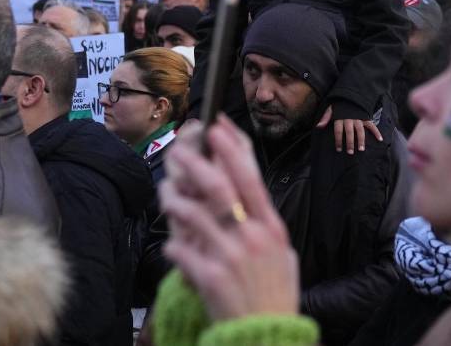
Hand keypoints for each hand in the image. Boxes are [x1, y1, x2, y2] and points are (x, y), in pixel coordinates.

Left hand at [160, 115, 300, 321]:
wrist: (266, 336)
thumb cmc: (275, 295)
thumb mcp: (283, 253)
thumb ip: (265, 224)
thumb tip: (250, 194)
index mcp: (270, 227)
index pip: (249, 178)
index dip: (232, 149)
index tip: (217, 126)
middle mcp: (251, 236)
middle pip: (218, 186)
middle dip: (196, 162)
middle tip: (180, 149)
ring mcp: (229, 256)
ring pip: (192, 213)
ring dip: (174, 200)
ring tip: (168, 196)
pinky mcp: (209, 277)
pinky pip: (180, 250)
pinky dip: (173, 244)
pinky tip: (174, 245)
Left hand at [315, 106, 382, 153]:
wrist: (350, 94)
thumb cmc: (339, 104)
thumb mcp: (331, 109)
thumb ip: (325, 118)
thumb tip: (318, 126)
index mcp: (340, 118)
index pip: (338, 131)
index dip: (338, 140)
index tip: (339, 149)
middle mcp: (349, 119)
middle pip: (349, 132)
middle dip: (350, 143)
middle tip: (350, 152)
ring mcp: (358, 118)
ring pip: (360, 130)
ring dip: (361, 140)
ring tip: (361, 149)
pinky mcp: (365, 117)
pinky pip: (371, 125)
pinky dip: (376, 131)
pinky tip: (379, 139)